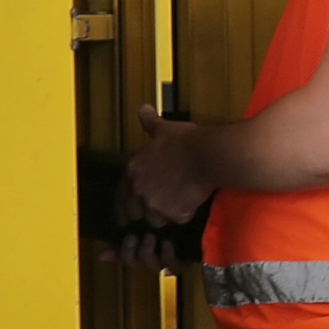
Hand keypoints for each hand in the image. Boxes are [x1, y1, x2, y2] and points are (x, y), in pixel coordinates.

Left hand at [126, 106, 221, 225]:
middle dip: (145, 212)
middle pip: (136, 212)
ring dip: (164, 215)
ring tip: (177, 205)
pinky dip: (184, 214)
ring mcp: (156, 204)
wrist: (207, 155)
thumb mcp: (165, 129)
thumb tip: (143, 108)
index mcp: (133, 171)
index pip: (121, 197)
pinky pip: (178, 219)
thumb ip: (150, 123)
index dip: (123, 208)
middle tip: (159, 208)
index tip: (125, 217)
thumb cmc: (184, 140)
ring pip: (156, 219)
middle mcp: (140, 190)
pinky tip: (192, 203)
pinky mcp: (175, 213)